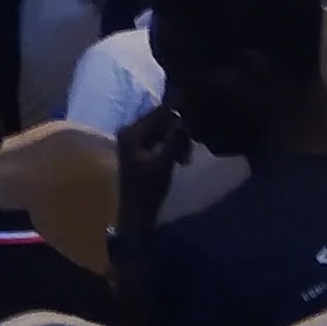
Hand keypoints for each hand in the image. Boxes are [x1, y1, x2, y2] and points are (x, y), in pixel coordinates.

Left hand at [113, 103, 186, 224]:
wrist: (137, 214)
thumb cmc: (149, 189)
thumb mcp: (164, 163)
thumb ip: (175, 139)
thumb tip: (186, 117)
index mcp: (131, 132)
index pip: (158, 112)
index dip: (177, 111)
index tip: (197, 111)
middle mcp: (129, 131)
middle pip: (159, 120)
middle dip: (178, 128)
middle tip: (194, 140)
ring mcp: (133, 141)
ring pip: (161, 130)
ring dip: (176, 138)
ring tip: (187, 153)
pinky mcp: (139, 150)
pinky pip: (158, 139)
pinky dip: (171, 144)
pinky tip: (182, 156)